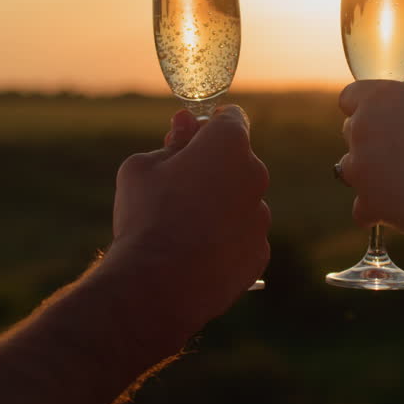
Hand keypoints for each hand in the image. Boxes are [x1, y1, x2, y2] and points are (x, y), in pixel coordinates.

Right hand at [105, 106, 269, 338]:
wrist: (159, 284)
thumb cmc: (147, 216)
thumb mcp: (142, 166)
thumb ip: (172, 142)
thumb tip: (185, 125)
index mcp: (229, 144)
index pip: (231, 119)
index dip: (207, 126)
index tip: (189, 138)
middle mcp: (255, 175)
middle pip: (236, 161)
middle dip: (211, 166)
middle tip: (175, 185)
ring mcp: (261, 216)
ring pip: (239, 201)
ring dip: (218, 205)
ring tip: (180, 227)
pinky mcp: (259, 252)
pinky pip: (241, 236)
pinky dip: (224, 239)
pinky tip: (194, 252)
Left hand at [337, 81, 403, 233]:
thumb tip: (402, 129)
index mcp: (382, 97)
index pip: (350, 98)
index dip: (364, 110)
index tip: (379, 120)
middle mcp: (363, 126)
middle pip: (352, 132)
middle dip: (372, 142)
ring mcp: (360, 166)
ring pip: (351, 169)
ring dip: (371, 176)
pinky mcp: (366, 201)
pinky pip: (363, 207)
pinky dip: (378, 210)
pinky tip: (403, 209)